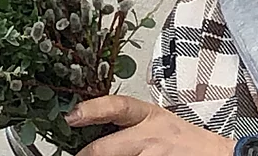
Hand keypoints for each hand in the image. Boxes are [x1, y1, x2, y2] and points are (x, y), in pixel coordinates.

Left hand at [66, 95, 236, 155]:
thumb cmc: (186, 141)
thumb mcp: (160, 122)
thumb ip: (133, 124)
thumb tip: (98, 127)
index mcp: (150, 116)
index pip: (118, 106)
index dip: (92, 109)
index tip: (72, 116)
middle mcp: (149, 136)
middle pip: (105, 148)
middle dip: (87, 155)